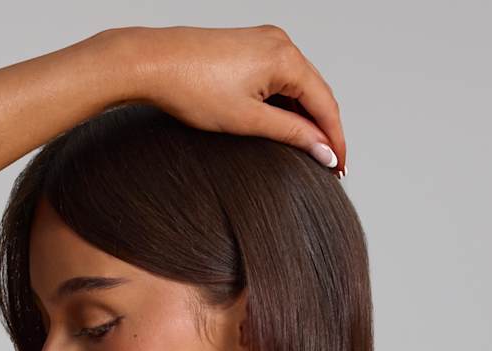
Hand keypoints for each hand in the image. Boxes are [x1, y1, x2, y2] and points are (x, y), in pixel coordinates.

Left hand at [112, 24, 346, 173]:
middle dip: (324, 130)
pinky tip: (284, 126)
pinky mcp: (250, 47)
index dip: (335, 140)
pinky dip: (287, 103)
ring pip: (299, 85)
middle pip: (317, 93)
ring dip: (305, 117)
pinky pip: (280, 77)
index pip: (326, 104)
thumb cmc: (191, 87)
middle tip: (328, 166)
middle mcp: (280, 42)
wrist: (152, 62)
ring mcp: (265, 41)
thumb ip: (292, 135)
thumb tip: (323, 150)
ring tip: (307, 152)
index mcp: (285, 57)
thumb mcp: (248, 120)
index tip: (339, 168)